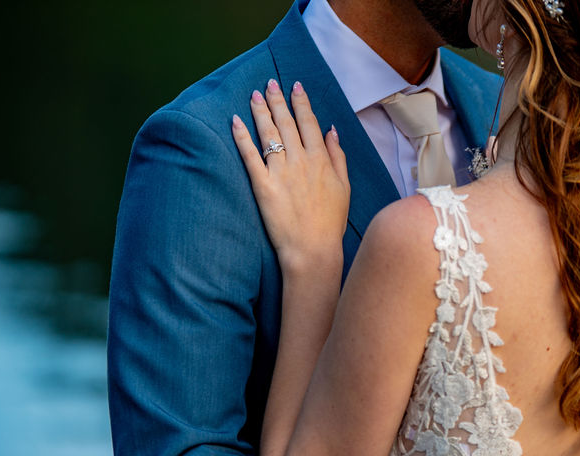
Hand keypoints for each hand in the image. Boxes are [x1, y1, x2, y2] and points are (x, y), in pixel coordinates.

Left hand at [232, 79, 349, 271]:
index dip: (301, 102)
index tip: (294, 86)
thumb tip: (332, 131)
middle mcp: (300, 161)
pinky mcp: (263, 185)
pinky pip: (250, 156)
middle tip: (269, 82)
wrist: (313, 249)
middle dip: (278, 99)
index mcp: (321, 160)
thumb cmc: (330, 222)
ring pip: (268, 133)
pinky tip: (235, 121)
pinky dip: (242, 136)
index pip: (309, 123)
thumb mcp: (344, 187)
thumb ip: (337, 156)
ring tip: (254, 95)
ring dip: (260, 111)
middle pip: (287, 122)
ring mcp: (280, 172)